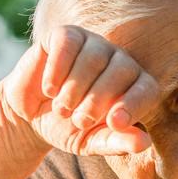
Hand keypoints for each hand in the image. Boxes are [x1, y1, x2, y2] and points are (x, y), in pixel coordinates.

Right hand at [0, 25, 158, 155]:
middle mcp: (119, 61)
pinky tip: (50, 89)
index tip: (114, 123)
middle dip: (98, 100)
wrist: (30, 116)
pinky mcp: (66, 35)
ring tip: (62, 110)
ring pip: (94, 57)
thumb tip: (143, 143)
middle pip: (122, 70)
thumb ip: (116, 143)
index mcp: (134, 88)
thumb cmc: (69, 129)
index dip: (134, 104)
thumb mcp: (91, 142)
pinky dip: (58, 69)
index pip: (147, 89)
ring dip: (75, 88)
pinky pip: (68, 43)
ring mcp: (94, 44)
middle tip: (80, 122)